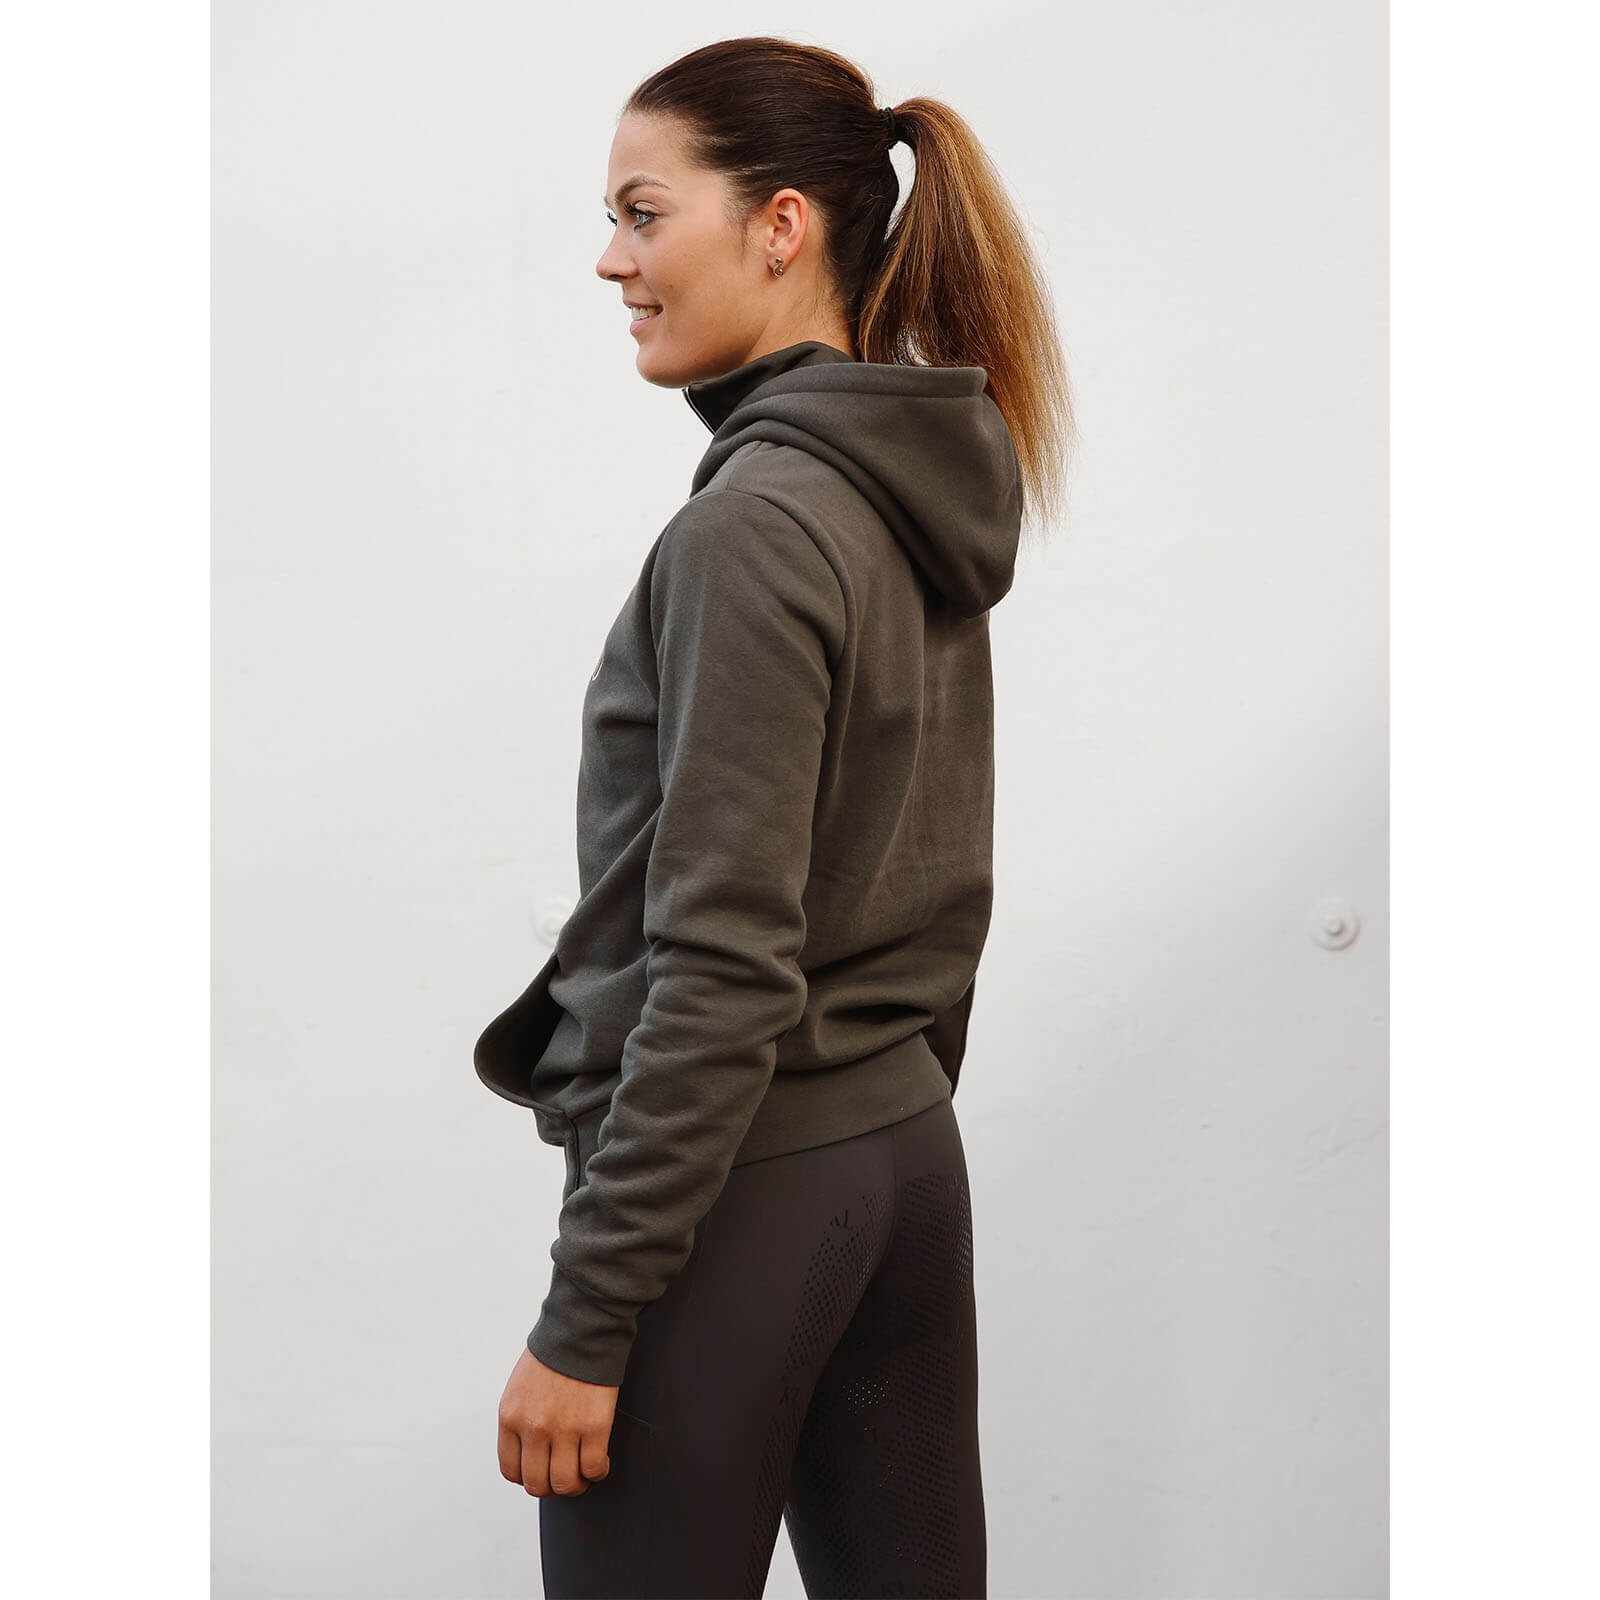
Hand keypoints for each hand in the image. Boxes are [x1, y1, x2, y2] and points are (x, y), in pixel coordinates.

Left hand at [497, 1344, 620, 1497]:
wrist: (582, 1329)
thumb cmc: (554, 1354)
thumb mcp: (520, 1388)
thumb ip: (520, 1420)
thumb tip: (529, 1452)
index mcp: (510, 1417)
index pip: (511, 1471)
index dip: (528, 1478)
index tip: (541, 1472)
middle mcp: (533, 1428)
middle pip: (537, 1484)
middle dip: (552, 1486)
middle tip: (565, 1477)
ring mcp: (564, 1429)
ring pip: (565, 1484)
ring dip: (575, 1485)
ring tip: (583, 1474)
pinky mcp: (594, 1426)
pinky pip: (594, 1468)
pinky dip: (598, 1472)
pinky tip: (601, 1462)